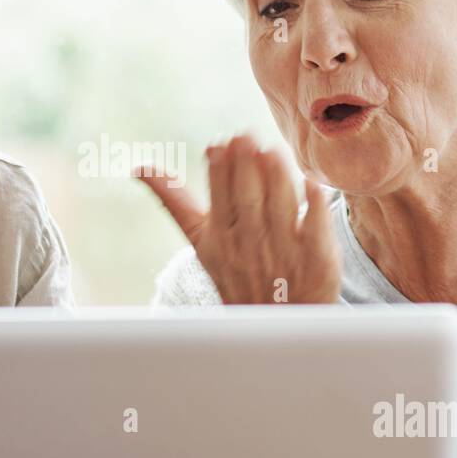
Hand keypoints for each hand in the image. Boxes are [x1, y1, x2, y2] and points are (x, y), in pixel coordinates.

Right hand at [136, 133, 340, 304]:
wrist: (273, 321)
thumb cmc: (236, 270)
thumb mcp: (199, 240)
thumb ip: (174, 200)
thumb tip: (139, 167)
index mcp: (218, 238)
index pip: (218, 197)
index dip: (220, 170)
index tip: (219, 144)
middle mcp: (249, 244)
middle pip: (248, 198)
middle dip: (246, 166)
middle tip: (246, 136)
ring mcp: (285, 251)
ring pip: (280, 206)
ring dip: (277, 176)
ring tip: (274, 150)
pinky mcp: (317, 259)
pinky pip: (316, 228)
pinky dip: (315, 205)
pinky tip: (314, 182)